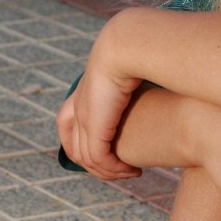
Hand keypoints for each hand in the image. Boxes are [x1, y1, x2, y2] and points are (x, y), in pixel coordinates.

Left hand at [56, 23, 141, 179]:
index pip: (68, 122)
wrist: (126, 47)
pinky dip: (114, 169)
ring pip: (86, 158)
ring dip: (109, 170)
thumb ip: (137, 74)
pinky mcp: (95, 128)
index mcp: (83, 92)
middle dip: (97, 163)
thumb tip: (151, 73)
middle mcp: (78, 108)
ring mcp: (84, 119)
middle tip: (122, 169)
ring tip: (130, 173)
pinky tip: (133, 169)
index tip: (113, 147)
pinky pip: (98, 159)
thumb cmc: (138, 50)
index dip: (84, 140)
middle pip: (74, 146)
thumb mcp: (135, 65)